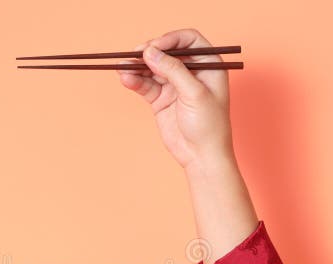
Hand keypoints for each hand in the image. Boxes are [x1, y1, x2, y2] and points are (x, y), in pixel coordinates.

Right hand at [117, 28, 235, 170]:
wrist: (201, 156)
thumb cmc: (209, 126)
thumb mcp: (194, 93)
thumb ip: (173, 70)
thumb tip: (151, 52)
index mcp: (208, 65)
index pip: (188, 40)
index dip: (171, 39)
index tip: (155, 46)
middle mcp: (191, 72)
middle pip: (167, 52)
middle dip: (150, 52)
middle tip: (136, 55)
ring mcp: (174, 85)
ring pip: (153, 68)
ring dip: (137, 67)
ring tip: (123, 67)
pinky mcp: (161, 99)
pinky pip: (145, 84)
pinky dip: (135, 81)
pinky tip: (126, 78)